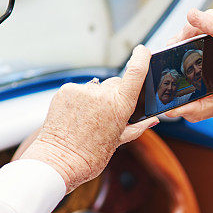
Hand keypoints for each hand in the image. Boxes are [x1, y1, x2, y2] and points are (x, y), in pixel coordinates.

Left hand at [18, 45, 157, 192]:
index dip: (142, 58)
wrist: (59, 161)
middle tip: (108, 116)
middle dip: (115, 95)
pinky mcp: (66, 90)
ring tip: (89, 120)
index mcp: (120, 106)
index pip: (135, 73)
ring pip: (96, 88)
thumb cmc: (90, 156)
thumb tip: (153, 120)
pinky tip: (77, 116)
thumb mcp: (119, 141)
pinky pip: (79, 90)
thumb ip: (138, 127)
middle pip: (115, 84)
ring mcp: (82, 91)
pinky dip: (80, 100)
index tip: (144, 51)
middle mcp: (102, 94)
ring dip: (95, 99)